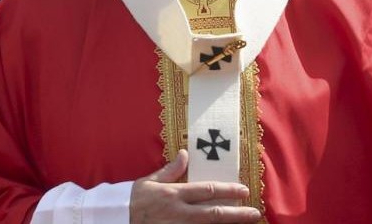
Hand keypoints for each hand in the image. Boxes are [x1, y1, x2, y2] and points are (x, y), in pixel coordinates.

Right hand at [130, 149, 261, 223]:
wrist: (116, 219)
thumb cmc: (133, 200)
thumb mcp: (150, 181)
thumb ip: (171, 170)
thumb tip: (185, 153)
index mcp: (174, 194)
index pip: (207, 191)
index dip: (228, 191)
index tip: (244, 191)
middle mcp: (179, 212)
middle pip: (213, 213)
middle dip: (237, 214)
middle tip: (255, 214)